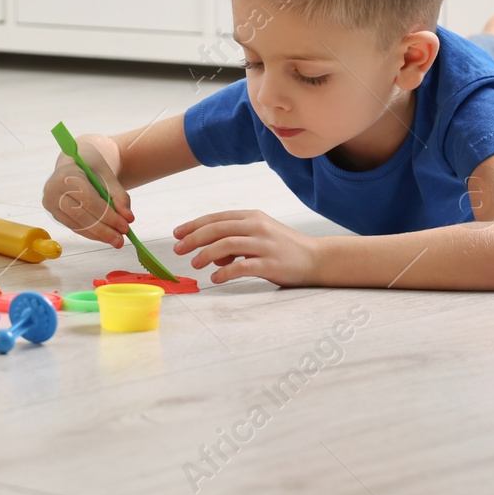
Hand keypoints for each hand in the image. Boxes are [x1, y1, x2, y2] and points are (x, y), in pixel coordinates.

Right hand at [41, 133, 133, 248]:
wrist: (74, 162)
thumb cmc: (92, 168)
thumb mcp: (108, 177)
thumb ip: (120, 196)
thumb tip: (129, 219)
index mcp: (66, 174)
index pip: (88, 200)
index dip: (107, 216)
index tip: (125, 226)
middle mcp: (53, 189)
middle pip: (80, 215)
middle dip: (103, 230)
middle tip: (121, 240)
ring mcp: (51, 203)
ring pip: (77, 225)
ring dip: (98, 235)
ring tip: (116, 239)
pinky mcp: (54, 214)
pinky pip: (74, 227)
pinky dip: (91, 233)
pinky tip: (104, 236)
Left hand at [173, 210, 319, 286]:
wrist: (317, 258)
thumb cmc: (283, 247)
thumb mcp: (258, 235)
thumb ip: (234, 240)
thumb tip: (210, 255)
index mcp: (252, 216)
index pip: (216, 218)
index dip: (194, 225)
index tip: (177, 234)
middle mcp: (257, 227)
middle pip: (217, 229)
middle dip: (193, 238)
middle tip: (178, 249)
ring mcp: (264, 245)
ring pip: (227, 244)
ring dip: (206, 254)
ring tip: (195, 264)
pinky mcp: (270, 264)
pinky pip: (242, 266)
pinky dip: (225, 272)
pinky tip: (216, 278)